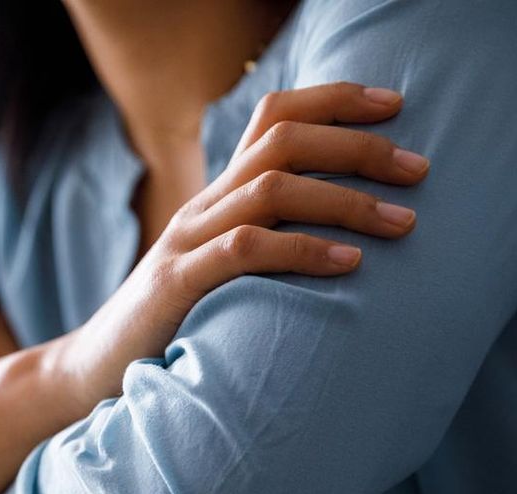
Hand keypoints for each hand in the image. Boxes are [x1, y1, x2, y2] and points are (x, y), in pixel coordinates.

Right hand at [48, 82, 429, 409]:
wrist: (97, 370)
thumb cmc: (178, 325)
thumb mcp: (224, 270)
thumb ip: (268, 241)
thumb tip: (346, 234)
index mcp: (217, 196)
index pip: (272, 117)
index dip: (333, 100)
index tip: (394, 105)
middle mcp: (203, 206)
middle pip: (282, 142)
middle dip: (358, 146)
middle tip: (419, 169)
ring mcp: (186, 241)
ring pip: (271, 189)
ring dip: (346, 199)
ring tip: (402, 222)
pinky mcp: (178, 284)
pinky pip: (245, 250)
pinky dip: (303, 251)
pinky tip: (348, 264)